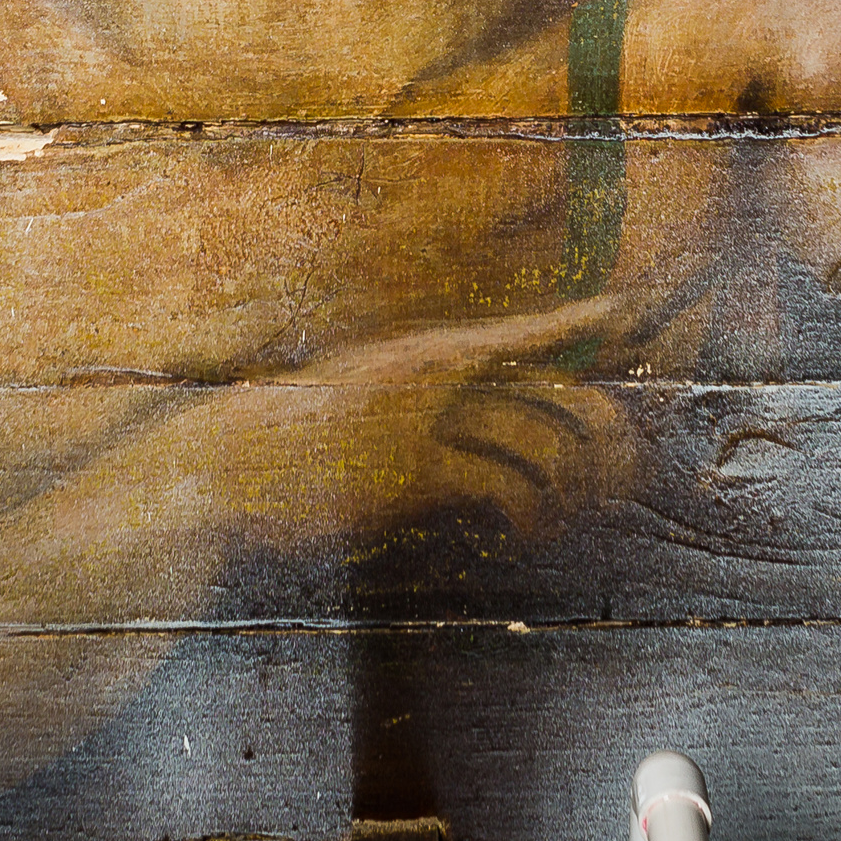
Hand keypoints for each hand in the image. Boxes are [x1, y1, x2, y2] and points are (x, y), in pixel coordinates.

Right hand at [173, 296, 647, 557]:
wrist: (218, 467)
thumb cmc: (283, 445)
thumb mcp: (349, 401)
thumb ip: (408, 402)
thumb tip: (460, 417)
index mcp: (418, 355)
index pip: (515, 333)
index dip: (571, 323)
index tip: (621, 308)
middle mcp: (428, 376)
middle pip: (550, 391)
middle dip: (600, 435)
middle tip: (618, 474)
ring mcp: (422, 420)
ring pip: (539, 439)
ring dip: (569, 486)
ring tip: (556, 520)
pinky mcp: (410, 472)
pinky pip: (500, 484)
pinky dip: (528, 511)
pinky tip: (525, 532)